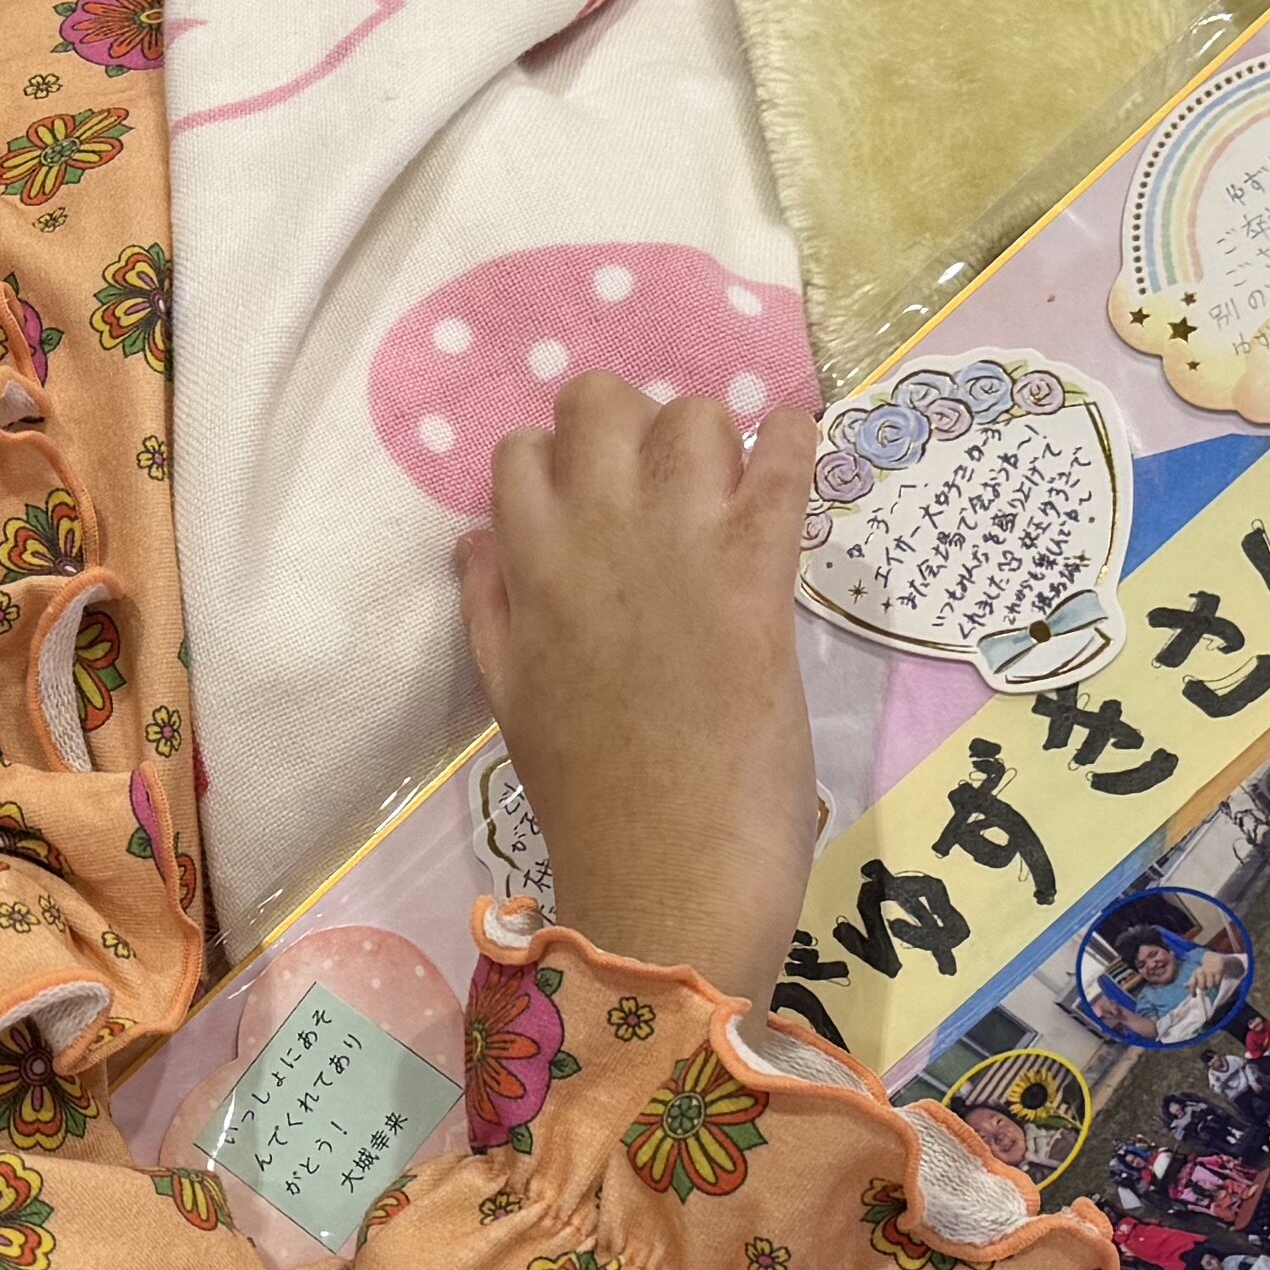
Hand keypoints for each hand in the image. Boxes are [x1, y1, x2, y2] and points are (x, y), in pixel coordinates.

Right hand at [458, 371, 824, 1000]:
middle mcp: (596, 532)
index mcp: (528, 567)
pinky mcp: (760, 567)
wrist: (667, 868)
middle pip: (601, 401)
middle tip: (661, 479)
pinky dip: (794, 440)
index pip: (522, 451)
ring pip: (693, 414)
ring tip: (727, 488)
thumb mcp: (510, 696)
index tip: (591, 497)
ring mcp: (681, 540)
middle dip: (630, 422)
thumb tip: (475, 538)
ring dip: (711, 439)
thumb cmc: (589, 796)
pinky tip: (794, 453)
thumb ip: (491, 607)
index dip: (559, 462)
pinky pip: (783, 457)